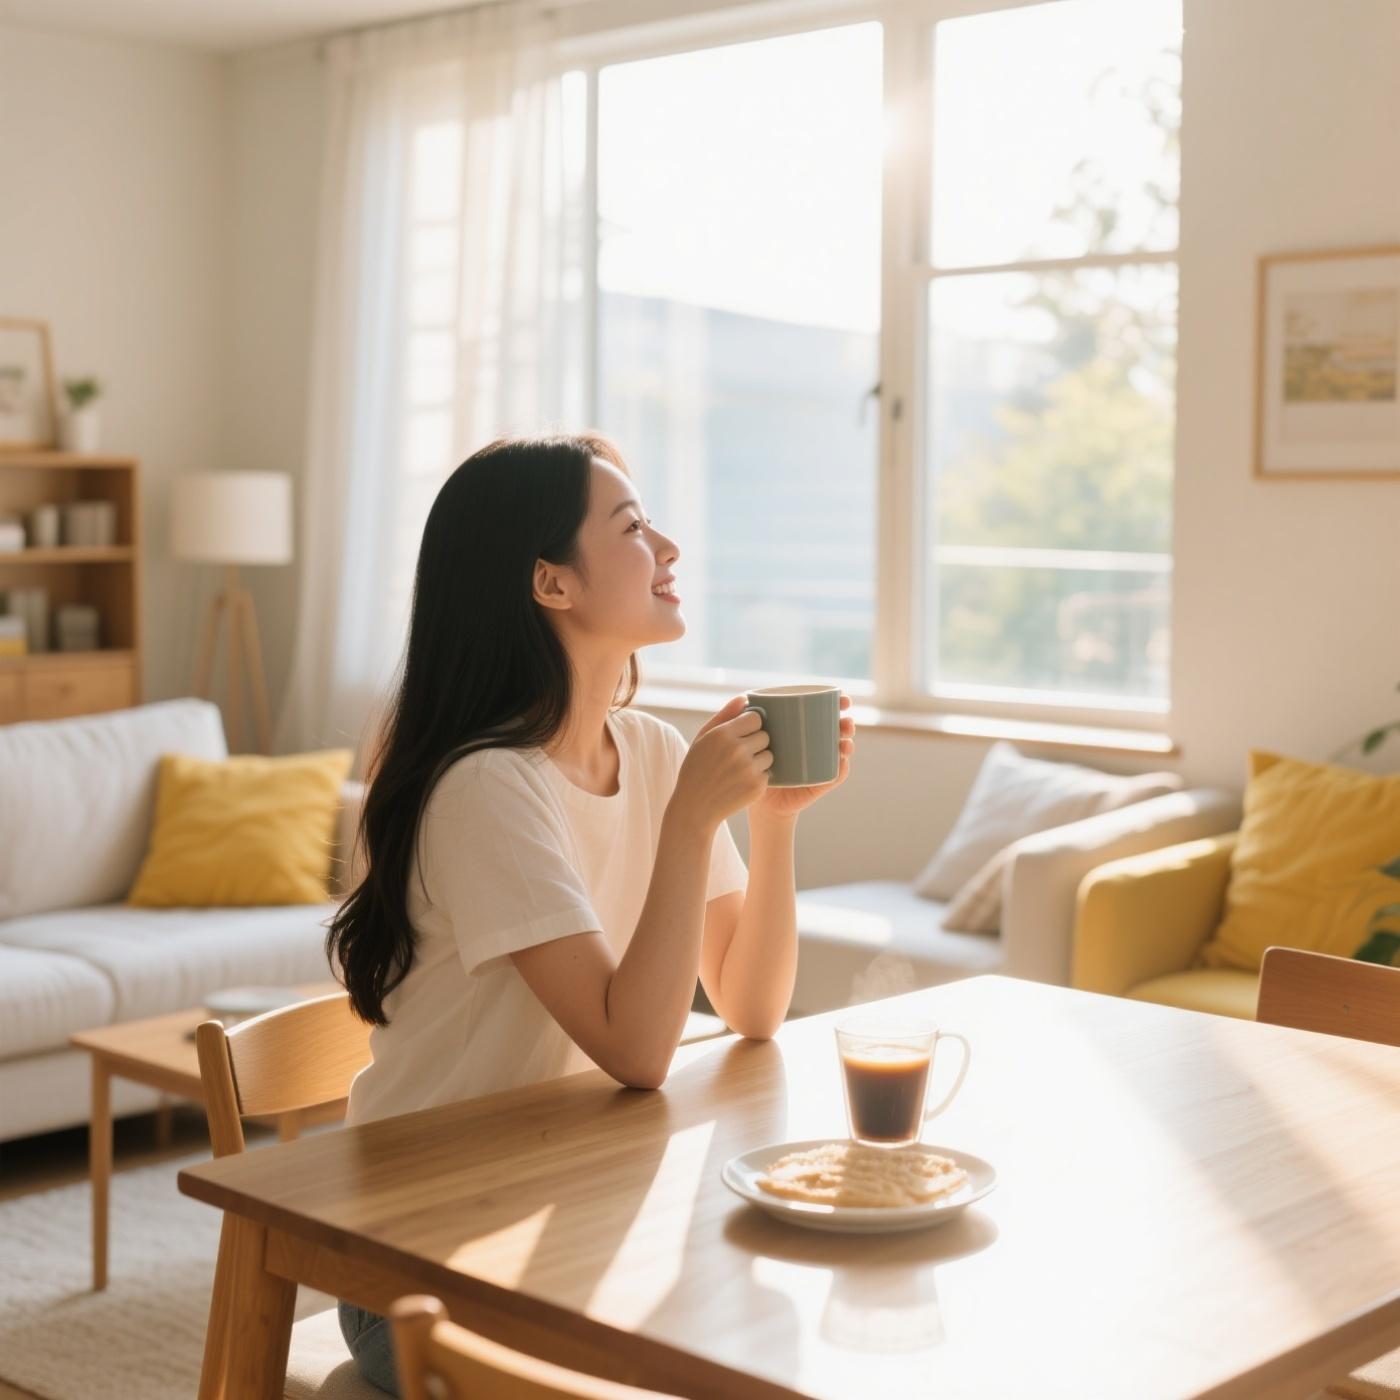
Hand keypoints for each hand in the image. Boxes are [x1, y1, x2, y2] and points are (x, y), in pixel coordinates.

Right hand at [669, 697, 772, 834]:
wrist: (695, 807)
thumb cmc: (697, 768)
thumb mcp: (703, 738)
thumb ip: (724, 715)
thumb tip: (744, 697)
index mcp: (723, 734)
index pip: (756, 718)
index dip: (750, 725)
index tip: (742, 733)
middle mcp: (737, 750)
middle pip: (765, 735)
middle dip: (756, 742)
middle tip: (739, 754)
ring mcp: (749, 769)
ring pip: (769, 754)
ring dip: (760, 759)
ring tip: (740, 768)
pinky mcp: (757, 786)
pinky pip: (769, 773)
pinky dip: (759, 776)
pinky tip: (741, 781)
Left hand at [751, 692, 855, 821]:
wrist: (755, 795)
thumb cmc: (752, 761)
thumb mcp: (748, 738)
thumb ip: (743, 718)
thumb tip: (743, 697)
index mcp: (804, 729)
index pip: (824, 712)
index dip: (837, 703)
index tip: (841, 696)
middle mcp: (816, 745)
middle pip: (837, 730)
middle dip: (846, 722)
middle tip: (846, 719)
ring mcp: (819, 764)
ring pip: (840, 751)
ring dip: (848, 743)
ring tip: (845, 740)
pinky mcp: (819, 783)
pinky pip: (835, 775)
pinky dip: (841, 769)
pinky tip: (842, 762)